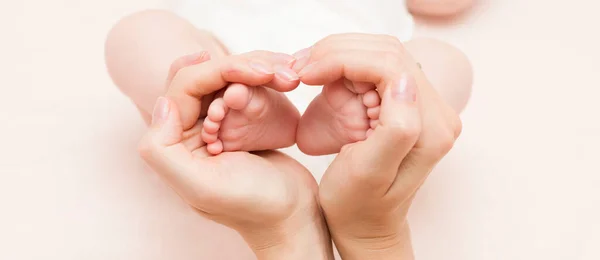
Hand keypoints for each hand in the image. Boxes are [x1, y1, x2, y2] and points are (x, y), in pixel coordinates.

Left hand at [139, 52, 332, 259]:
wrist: (293, 217)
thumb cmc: (252, 206)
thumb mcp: (200, 187)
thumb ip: (164, 150)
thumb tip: (162, 103)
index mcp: (175, 143)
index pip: (185, 86)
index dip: (217, 70)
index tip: (258, 73)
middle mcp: (190, 131)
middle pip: (203, 76)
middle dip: (237, 67)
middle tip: (272, 70)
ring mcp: (217, 126)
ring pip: (224, 80)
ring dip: (251, 70)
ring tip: (282, 74)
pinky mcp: (241, 124)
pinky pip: (243, 90)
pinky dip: (260, 81)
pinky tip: (279, 78)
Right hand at [293, 33, 461, 258]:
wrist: (365, 224)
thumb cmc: (358, 205)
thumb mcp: (369, 172)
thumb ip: (398, 127)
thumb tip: (404, 80)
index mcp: (430, 128)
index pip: (390, 65)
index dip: (343, 59)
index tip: (305, 73)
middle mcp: (436, 112)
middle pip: (387, 52)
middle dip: (338, 52)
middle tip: (301, 68)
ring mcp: (424, 105)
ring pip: (380, 54)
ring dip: (340, 56)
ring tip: (307, 71)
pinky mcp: (407, 104)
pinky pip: (376, 68)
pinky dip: (345, 66)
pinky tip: (323, 76)